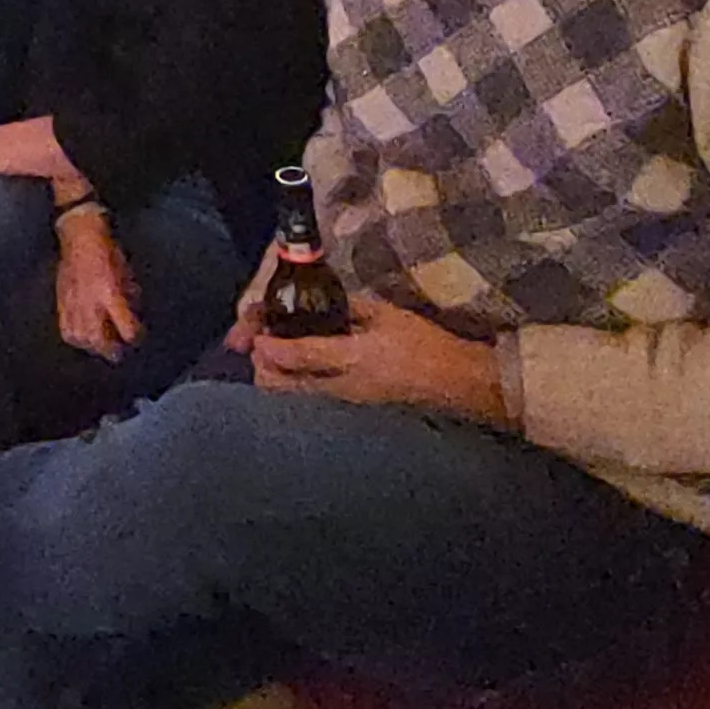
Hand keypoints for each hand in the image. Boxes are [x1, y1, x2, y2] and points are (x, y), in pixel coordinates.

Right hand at [53, 209, 140, 360]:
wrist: (79, 234)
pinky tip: (81, 337)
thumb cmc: (107, 249)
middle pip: (99, 340)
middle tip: (118, 353)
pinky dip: (75, 337)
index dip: (135, 336)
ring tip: (99, 346)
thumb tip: (132, 314)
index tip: (138, 336)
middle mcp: (91, 303)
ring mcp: (73, 303)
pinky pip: (66, 328)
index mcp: (110, 295)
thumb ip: (129, 297)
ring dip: (92, 346)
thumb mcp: (126, 272)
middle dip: (111, 350)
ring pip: (81, 338)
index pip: (126, 328)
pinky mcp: (61, 301)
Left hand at [236, 289, 507, 426]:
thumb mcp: (387, 315)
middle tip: (259, 344)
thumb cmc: (425, 343)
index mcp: (352, 358)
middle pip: (284, 387)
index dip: (269, 347)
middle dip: (262, 367)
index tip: (255, 336)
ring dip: (276, 378)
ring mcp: (345, 403)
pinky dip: (295, 385)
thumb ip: (350, 308)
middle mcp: (342, 386)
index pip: (298, 355)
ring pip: (294, 398)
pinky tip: (299, 369)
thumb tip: (321, 300)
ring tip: (275, 355)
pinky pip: (311, 400)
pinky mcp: (352, 409)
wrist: (454, 382)